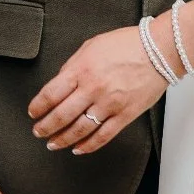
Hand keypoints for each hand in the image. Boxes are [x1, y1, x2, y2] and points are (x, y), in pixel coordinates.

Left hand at [29, 25, 167, 153]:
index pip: (50, 94)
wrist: (160, 50)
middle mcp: (93, 89)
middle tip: (38, 132)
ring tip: (53, 144)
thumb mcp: (92, 46)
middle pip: (61, 116)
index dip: (38, 107)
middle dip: (45, 127)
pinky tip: (78, 148)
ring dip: (62, 139)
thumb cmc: (128, 44)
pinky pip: (103, 136)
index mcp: (81, 69)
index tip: (33, 113)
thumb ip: (73, 65)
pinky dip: (88, 146)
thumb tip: (60, 82)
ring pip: (79, 130)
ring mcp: (109, 104)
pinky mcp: (125, 115)